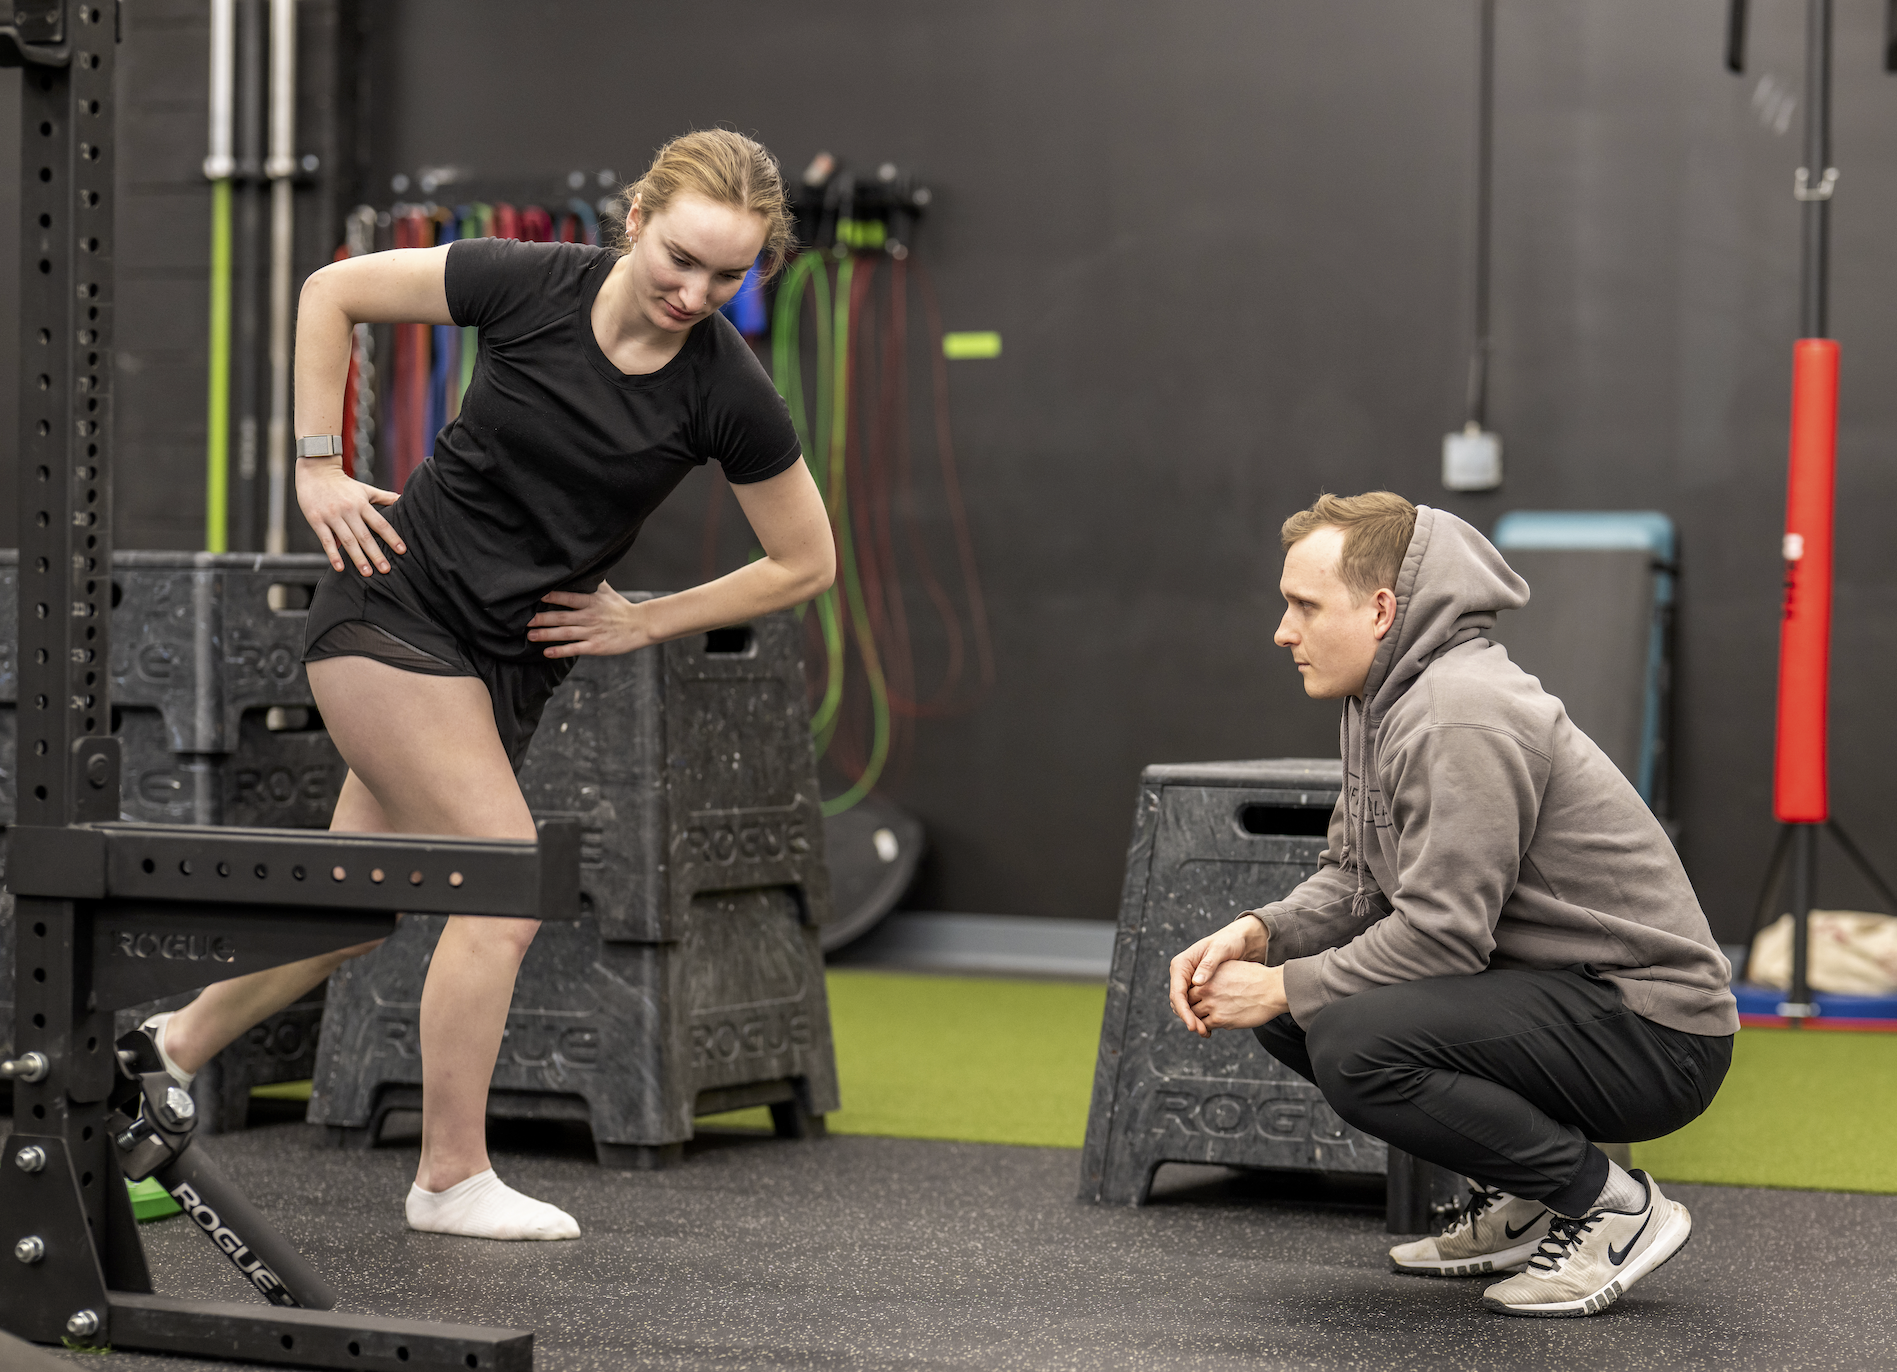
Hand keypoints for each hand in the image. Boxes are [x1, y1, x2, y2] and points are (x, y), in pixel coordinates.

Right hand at [296, 457, 403, 575]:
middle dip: (376, 554)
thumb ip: (383, 497)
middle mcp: (349, 511)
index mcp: (362, 504)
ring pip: (347, 541)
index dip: (392, 538)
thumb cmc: (343, 484)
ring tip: (367, 573)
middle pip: (365, 536)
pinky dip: (333, 555)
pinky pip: (326, 540)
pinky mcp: (317, 520)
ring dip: (358, 558)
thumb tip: (402, 499)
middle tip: (386, 570)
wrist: (316, 471)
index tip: (402, 551)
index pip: (381, 524)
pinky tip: (340, 568)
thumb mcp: (365, 489)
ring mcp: (332, 516)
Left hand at [526, 581, 650, 657]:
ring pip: (566, 633)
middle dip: (542, 618)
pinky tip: (547, 652)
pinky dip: (560, 651)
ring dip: (547, 634)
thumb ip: (591, 581)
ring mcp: (593, 632)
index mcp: (592, 601)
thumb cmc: (621, 608)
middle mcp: (590, 616)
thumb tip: (579, 566)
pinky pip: (575, 649)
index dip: (552, 596)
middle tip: (524, 620)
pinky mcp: (596, 647)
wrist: (641, 625)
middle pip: (562, 616)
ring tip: (530, 635)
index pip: (569, 597)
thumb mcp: (606, 592)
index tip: (535, 596)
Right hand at [1168, 914, 1268, 1036]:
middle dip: (1188, 1018)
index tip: (1192, 1025)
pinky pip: (1194, 1004)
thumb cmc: (1229, 941)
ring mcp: (1189, 981)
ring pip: (1185, 1005)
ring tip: (1205, 1032)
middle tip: (1201, 1031)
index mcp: (1181, 964)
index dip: (1184, 1010)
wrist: (1238, 940)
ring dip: (1193, 1019)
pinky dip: (1200, 1015)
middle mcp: (1182, 973)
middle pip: (1179, 1002)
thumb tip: (1196, 983)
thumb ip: (1208, 965)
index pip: (1177, 992)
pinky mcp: (1198, 987)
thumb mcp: (1220, 950)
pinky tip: (1209, 1025)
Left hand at [1186, 961, 1289, 1030]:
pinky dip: (1205, 1028)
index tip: (1194, 999)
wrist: (1272, 990)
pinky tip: (1210, 1028)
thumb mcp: (1230, 967)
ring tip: (1199, 1022)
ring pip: (1194, 1016)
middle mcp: (1206, 989)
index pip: (1188, 986)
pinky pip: (1206, 1026)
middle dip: (1190, 1008)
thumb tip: (1207, 978)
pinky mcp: (1221, 1020)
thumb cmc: (1256, 977)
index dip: (1190, 994)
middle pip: (1188, 1002)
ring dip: (1196, 1020)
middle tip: (1193, 1013)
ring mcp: (1212, 1005)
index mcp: (1208, 975)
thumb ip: (1215, 973)